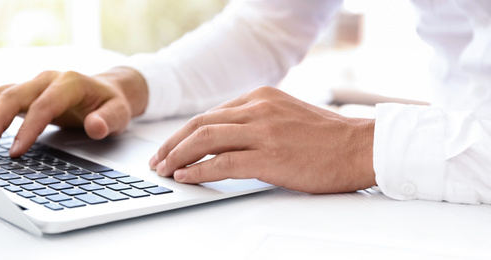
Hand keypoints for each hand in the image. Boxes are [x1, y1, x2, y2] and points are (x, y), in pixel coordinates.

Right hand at [0, 67, 147, 156]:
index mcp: (69, 82)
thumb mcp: (119, 113)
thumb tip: (95, 127)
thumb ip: (108, 120)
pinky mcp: (25, 93)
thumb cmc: (111, 103)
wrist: (107, 90)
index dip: (28, 129)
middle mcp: (47, 79)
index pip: (44, 105)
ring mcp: (33, 84)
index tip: (16, 152)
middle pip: (13, 95)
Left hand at [149, 86, 375, 193]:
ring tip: (165, 170)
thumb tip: (225, 140)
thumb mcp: (286, 115)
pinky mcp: (269, 155)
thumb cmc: (328, 138)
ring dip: (178, 156)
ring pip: (206, 139)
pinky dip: (199, 170)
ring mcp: (263, 131)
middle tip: (159, 159)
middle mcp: (258, 109)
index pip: (211, 114)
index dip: (185, 133)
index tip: (172, 146)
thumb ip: (257, 120)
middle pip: (200, 124)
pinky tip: (186, 176)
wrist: (360, 147)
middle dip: (173, 144)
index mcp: (260, 97)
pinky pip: (223, 162)